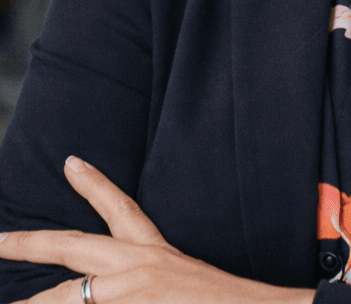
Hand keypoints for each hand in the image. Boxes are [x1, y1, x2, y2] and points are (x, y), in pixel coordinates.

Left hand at [0, 157, 314, 303]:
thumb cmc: (217, 303)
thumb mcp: (176, 284)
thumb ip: (145, 279)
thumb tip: (104, 287)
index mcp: (154, 253)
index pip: (121, 208)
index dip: (94, 184)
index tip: (71, 162)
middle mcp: (139, 266)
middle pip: (74, 246)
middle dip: (30, 242)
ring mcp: (132, 292)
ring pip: (66, 297)